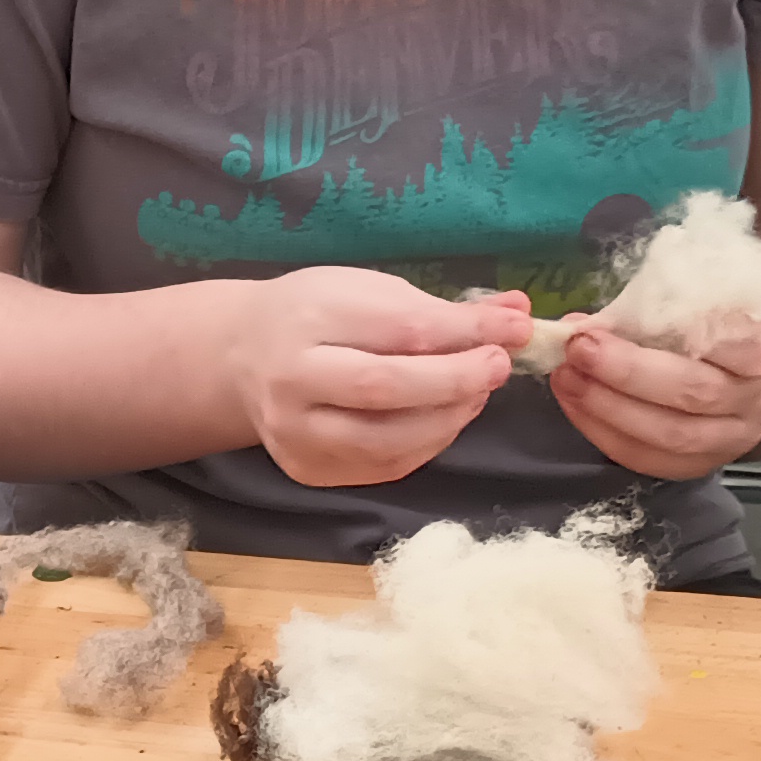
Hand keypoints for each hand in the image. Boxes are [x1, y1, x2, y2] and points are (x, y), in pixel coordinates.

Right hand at [224, 270, 529, 488]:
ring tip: (474, 394)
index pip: (399, 329)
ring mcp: (295, 435)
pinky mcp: (307, 470)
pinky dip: (425, 445)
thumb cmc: (313, 314)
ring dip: (447, 419)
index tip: (514, 326)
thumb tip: (518, 313)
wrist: (242, 357)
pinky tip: (442, 420)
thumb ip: (440, 308)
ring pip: (387, 441)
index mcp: (307, 320)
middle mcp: (291, 382)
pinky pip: (382, 467)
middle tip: (498, 366)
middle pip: (386, 389)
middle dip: (456, 380)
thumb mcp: (368, 291)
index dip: (466, 331)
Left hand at [549, 315, 760, 478]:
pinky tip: (578, 409)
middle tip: (576, 353)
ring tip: (567, 381)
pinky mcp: (705, 464)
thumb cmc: (721, 318)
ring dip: (607, 410)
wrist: (752, 356)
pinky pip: (652, 461)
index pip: (714, 344)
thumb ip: (653, 308)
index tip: (600, 327)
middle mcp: (758, 398)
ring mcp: (734, 439)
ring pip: (669, 436)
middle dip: (623, 374)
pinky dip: (608, 436)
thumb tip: (580, 325)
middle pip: (690, 393)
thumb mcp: (702, 297)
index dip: (661, 335)